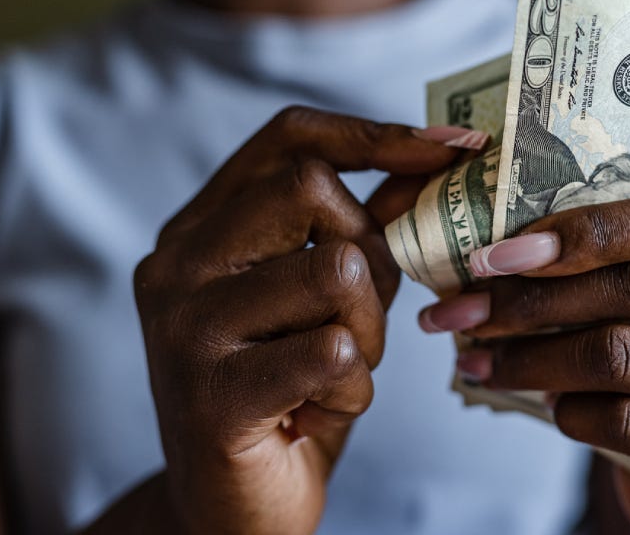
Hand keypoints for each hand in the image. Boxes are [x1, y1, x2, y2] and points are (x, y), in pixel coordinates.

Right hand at [133, 107, 480, 534]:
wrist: (230, 512)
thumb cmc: (287, 393)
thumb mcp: (324, 300)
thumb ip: (360, 230)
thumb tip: (429, 158)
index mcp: (197, 229)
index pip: (287, 136)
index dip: (375, 133)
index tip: (454, 147)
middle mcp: (175, 264)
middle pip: (311, 188)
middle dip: (371, 252)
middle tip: (360, 318)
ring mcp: (184, 327)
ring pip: (334, 271)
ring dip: (368, 332)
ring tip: (338, 373)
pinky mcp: (212, 394)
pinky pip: (335, 353)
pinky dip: (354, 390)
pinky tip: (319, 413)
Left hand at [419, 189, 629, 533]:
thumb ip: (619, 262)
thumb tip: (497, 248)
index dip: (592, 227)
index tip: (503, 251)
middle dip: (538, 297)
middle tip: (463, 310)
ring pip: (628, 356)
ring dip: (534, 357)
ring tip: (481, 362)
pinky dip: (571, 412)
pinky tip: (550, 407)